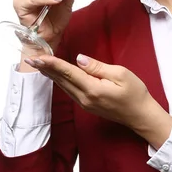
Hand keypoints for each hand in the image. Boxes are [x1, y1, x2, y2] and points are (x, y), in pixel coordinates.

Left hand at [25, 53, 171, 143]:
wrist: (141, 115)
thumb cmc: (135, 93)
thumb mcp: (121, 74)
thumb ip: (98, 67)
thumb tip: (80, 59)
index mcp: (93, 89)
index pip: (69, 72)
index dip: (53, 63)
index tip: (40, 56)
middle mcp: (85, 98)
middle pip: (61, 80)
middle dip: (46, 69)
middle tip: (31, 58)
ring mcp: (85, 104)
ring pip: (64, 87)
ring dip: (51, 75)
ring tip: (39, 65)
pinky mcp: (87, 106)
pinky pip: (70, 91)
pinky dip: (60, 81)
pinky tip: (55, 75)